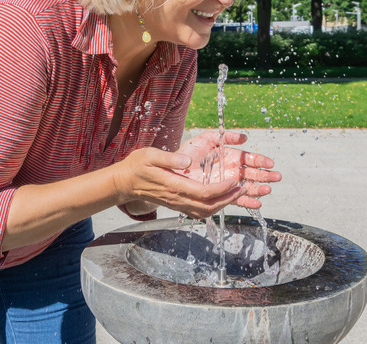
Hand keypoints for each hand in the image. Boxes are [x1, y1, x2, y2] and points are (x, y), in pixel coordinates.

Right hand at [112, 147, 248, 218]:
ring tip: (236, 194)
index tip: (234, 181)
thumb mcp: (150, 155)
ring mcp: (176, 204)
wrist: (123, 183)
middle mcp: (176, 198)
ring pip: (204, 212)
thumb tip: (188, 160)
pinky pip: (198, 212)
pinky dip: (213, 208)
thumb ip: (169, 157)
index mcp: (173, 186)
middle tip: (242, 189)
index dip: (221, 190)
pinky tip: (221, 199)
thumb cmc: (136, 166)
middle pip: (208, 206)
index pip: (203, 193)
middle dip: (228, 200)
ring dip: (222, 205)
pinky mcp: (176, 205)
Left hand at [175, 131, 281, 208]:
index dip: (260, 161)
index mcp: (231, 156)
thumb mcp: (207, 139)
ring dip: (258, 189)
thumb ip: (226, 136)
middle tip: (276, 177)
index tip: (270, 163)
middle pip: (251, 173)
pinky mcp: (220, 194)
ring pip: (246, 187)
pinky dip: (246, 202)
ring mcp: (226, 183)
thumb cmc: (189, 152)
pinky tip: (256, 203)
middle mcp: (231, 170)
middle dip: (265, 175)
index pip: (249, 158)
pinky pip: (235, 199)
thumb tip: (244, 137)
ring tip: (268, 190)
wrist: (173, 168)